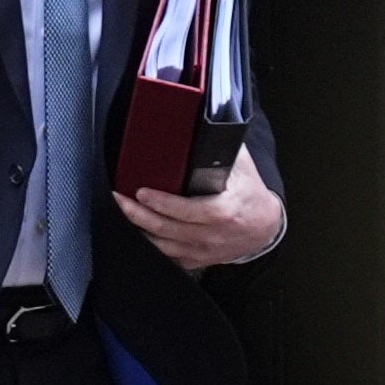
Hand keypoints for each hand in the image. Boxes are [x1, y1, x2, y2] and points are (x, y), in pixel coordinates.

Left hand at [113, 145, 284, 271]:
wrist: (265, 227)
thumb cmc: (250, 195)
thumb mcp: (242, 167)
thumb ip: (222, 148)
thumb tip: (203, 124)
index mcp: (223, 211)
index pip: (186, 211)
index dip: (161, 203)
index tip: (141, 191)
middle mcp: (211, 235)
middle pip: (166, 229)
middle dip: (137, 213)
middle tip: (119, 198)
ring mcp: (203, 250)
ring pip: (162, 246)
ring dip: (139, 229)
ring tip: (123, 212)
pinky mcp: (197, 259)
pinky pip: (168, 257)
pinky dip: (151, 245)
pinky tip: (138, 231)